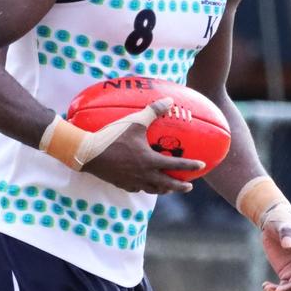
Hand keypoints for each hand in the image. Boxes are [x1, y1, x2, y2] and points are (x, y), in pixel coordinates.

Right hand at [80, 98, 205, 193]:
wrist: (89, 153)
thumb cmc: (113, 136)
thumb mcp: (134, 121)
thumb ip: (153, 111)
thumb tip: (169, 100)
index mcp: (150, 161)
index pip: (176, 165)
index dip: (190, 166)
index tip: (201, 166)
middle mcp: (144, 175)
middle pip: (167, 185)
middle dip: (180, 186)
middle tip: (189, 186)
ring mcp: (132, 182)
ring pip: (152, 189)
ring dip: (163, 189)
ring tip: (168, 188)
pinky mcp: (121, 184)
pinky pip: (137, 189)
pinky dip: (144, 187)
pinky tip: (143, 184)